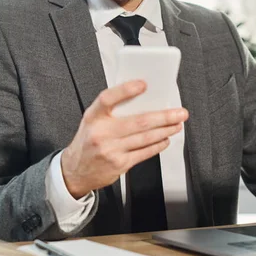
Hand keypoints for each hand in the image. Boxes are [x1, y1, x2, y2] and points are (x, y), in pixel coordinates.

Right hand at [61, 80, 188, 198]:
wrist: (76, 170)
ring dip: (165, 130)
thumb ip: (111, 110)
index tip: (143, 84)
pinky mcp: (119, 164)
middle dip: (164, 117)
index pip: (107, 98)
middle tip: (179, 112)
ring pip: (145, 138)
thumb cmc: (88, 141)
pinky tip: (165, 139)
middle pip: (138, 122)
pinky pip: (144, 153)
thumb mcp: (92, 120)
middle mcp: (101, 133)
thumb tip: (142, 98)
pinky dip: (158, 145)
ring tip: (177, 124)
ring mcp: (110, 150)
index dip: (125, 90)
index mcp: (93, 117)